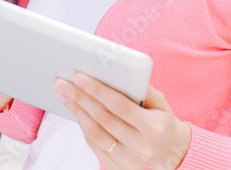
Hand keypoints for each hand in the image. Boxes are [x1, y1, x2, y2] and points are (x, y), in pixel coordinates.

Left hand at [55, 73, 190, 169]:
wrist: (168, 151)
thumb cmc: (161, 120)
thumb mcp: (160, 102)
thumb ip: (143, 88)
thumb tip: (119, 71)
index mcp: (153, 129)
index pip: (120, 106)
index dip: (98, 90)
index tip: (79, 76)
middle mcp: (140, 148)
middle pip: (103, 119)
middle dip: (80, 98)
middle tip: (62, 82)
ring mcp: (127, 161)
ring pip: (94, 133)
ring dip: (76, 111)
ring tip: (63, 94)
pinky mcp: (116, 167)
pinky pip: (93, 144)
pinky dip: (82, 125)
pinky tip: (74, 109)